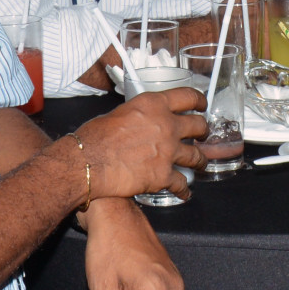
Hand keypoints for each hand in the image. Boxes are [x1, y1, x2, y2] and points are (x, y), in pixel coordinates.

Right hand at [75, 88, 207, 199]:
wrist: (85, 163)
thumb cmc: (94, 138)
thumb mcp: (118, 113)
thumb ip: (138, 115)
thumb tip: (141, 121)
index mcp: (153, 105)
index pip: (187, 97)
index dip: (199, 101)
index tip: (202, 105)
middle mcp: (166, 125)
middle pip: (198, 125)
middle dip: (203, 131)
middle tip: (202, 134)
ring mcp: (168, 151)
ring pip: (196, 156)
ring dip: (200, 161)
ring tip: (200, 163)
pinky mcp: (163, 175)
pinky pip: (182, 184)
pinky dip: (184, 190)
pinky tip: (184, 192)